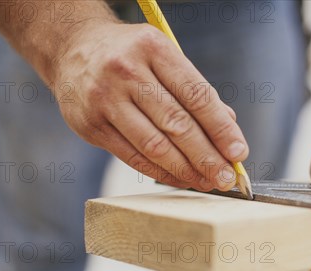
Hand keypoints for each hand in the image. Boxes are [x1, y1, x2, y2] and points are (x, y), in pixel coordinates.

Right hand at [53, 22, 248, 190]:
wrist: (72, 49)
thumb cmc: (130, 55)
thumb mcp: (164, 56)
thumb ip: (194, 90)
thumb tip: (228, 127)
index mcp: (153, 48)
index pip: (196, 95)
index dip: (221, 129)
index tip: (239, 153)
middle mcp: (126, 71)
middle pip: (177, 124)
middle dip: (208, 157)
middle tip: (227, 177)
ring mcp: (105, 99)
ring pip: (154, 146)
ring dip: (186, 170)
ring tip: (208, 182)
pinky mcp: (90, 126)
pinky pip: (133, 157)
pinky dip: (161, 173)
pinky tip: (180, 179)